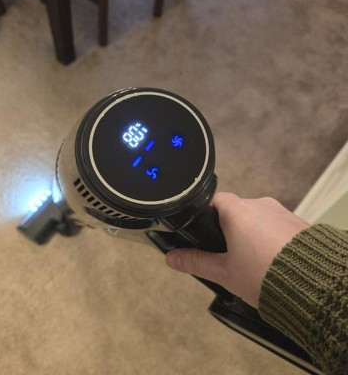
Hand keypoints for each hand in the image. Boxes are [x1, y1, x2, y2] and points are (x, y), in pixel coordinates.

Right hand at [165, 193, 309, 306]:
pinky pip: (276, 225)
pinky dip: (270, 237)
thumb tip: (171, 258)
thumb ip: (196, 262)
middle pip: (237, 210)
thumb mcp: (224, 272)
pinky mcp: (298, 222)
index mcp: (238, 211)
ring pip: (258, 218)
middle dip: (230, 229)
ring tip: (253, 261)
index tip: (206, 233)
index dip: (207, 215)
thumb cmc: (263, 274)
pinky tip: (272, 259)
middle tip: (229, 254)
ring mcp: (281, 212)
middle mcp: (260, 204)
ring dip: (252, 233)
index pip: (215, 200)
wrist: (313, 284)